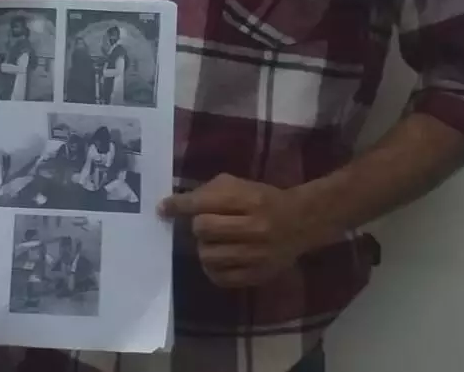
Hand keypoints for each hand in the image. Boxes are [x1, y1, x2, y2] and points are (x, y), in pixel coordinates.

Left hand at [158, 173, 312, 288]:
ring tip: (213, 242)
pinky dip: (213, 268)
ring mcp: (257, 255)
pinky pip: (221, 277)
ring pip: (209, 255)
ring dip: (204, 247)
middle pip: (204, 229)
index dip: (179, 205)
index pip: (205, 203)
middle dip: (197, 225)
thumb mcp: (242, 185)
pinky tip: (219, 259)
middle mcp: (255, 228)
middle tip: (203, 225)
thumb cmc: (265, 199)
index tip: (162, 208)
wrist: (301, 222)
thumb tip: (176, 204)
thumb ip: (211, 191)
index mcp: (251, 200)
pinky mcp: (258, 275)